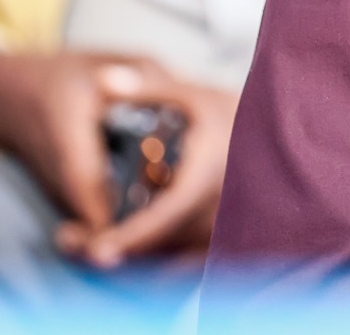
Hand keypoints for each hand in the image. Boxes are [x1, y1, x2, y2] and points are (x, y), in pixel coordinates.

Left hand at [55, 65, 237, 268]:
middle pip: (160, 246)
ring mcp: (225, 232)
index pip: (167, 215)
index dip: (131, 237)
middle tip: (70, 243)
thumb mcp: (193, 96)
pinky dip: (151, 268)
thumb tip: (106, 80)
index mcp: (210, 174)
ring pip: (170, 263)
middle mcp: (221, 210)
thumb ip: (148, 89)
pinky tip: (123, 256)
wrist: (279, 140)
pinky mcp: (223, 245)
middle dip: (113, 249)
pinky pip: (183, 268)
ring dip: (127, 262)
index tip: (96, 251)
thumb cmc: (235, 117)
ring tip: (80, 245)